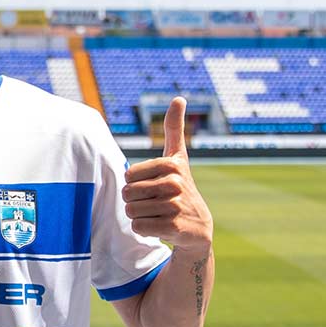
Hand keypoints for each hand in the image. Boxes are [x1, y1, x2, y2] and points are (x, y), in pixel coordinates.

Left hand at [122, 97, 212, 252]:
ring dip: (139, 216)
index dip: (135, 183)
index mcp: (171, 164)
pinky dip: (144, 229)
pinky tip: (160, 227)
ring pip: (131, 211)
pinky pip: (138, 227)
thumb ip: (174, 128)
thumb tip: (179, 97)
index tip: (154, 186)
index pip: (128, 175)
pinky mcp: (173, 227)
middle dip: (135, 201)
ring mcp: (175, 206)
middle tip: (154, 203)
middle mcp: (175, 184)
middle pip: (127, 193)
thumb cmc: (181, 186)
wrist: (198, 226)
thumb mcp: (178, 157)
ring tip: (158, 214)